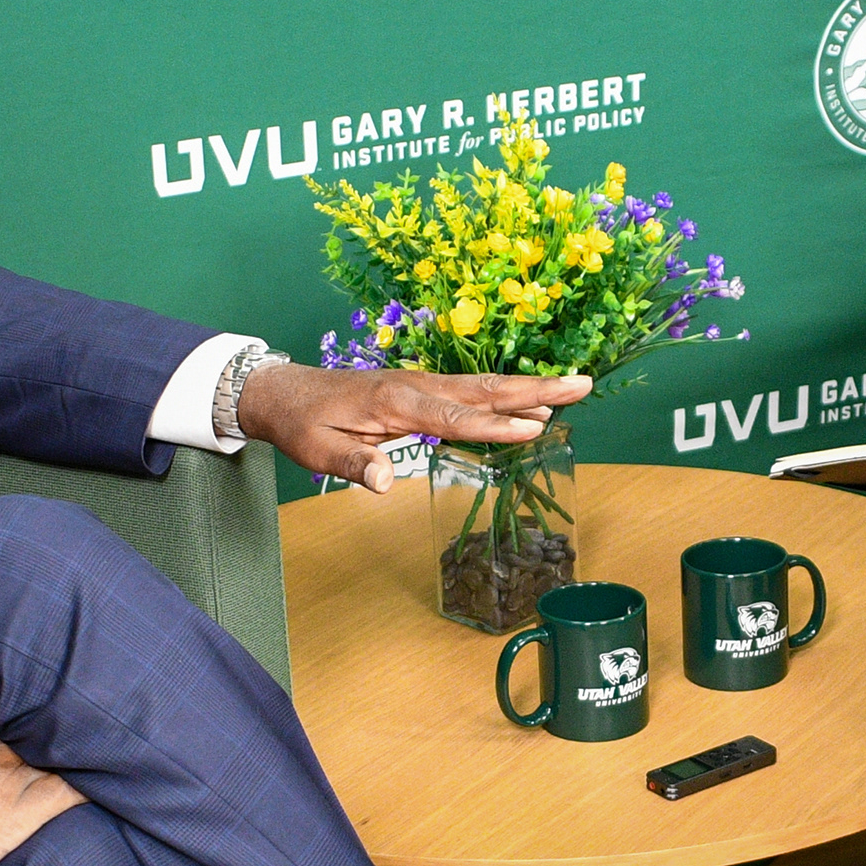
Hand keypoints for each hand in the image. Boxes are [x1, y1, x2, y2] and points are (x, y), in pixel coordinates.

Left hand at [238, 361, 591, 490]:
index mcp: (396, 401)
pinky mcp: (422, 389)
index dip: (495, 425)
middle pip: (484, 389)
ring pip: (483, 386)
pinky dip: (505, 393)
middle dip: (535, 390)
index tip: (534, 428)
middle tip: (581, 385)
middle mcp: (417, 386)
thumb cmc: (303, 424)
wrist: (285, 392)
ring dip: (529, 388)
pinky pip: (471, 391)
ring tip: (573, 388)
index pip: (455, 416)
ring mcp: (422, 384)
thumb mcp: (318, 450)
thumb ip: (353, 462)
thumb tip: (383, 481)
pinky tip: (528, 403)